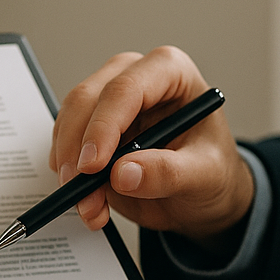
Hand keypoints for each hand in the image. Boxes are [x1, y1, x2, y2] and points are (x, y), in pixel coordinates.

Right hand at [49, 47, 253, 241]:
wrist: (201, 194)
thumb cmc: (213, 172)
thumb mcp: (205, 175)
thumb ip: (168, 173)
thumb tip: (123, 174)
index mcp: (170, 72)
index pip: (126, 89)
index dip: (103, 126)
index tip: (93, 166)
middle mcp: (134, 78)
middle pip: (87, 100)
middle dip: (77, 149)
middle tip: (80, 190)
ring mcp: (108, 102)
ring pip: (69, 122)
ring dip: (70, 168)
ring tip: (92, 208)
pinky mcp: (91, 127)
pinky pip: (66, 146)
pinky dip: (69, 177)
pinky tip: (90, 203)